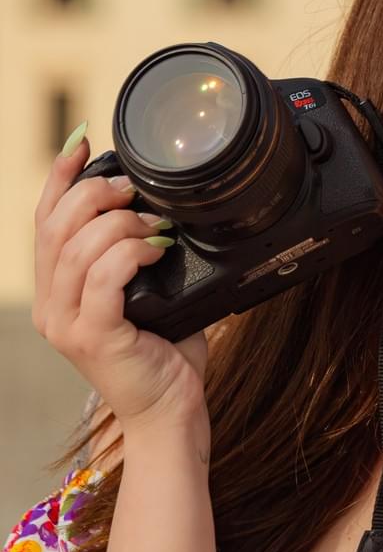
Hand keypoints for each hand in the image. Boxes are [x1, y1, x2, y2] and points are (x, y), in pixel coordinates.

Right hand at [32, 127, 209, 436]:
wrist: (171, 410)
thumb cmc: (164, 350)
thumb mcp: (145, 291)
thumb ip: (134, 252)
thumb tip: (156, 202)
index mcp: (55, 291)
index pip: (43, 221)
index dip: (58, 176)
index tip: (83, 141)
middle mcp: (50, 306)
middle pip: (55, 227)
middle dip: (96, 193)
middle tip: (135, 189)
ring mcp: (67, 324)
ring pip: (79, 248)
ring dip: (123, 224)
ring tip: (157, 227)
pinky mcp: (93, 337)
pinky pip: (104, 277)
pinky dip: (132, 253)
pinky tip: (157, 251)